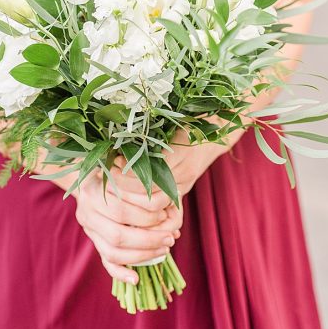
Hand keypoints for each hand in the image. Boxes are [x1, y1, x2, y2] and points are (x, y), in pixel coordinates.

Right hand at [73, 168, 181, 284]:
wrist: (90, 175)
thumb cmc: (119, 169)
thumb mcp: (127, 167)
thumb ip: (144, 180)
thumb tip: (175, 193)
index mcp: (95, 189)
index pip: (121, 209)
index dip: (146, 215)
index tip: (166, 213)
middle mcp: (87, 211)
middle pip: (118, 234)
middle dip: (149, 239)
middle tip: (170, 237)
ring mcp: (89, 229)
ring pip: (112, 252)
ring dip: (142, 255)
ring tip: (165, 249)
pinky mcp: (94, 241)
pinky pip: (105, 262)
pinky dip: (120, 272)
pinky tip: (136, 279)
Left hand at [111, 125, 245, 199]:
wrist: (217, 135)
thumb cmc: (191, 122)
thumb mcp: (172, 122)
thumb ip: (150, 132)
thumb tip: (117, 138)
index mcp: (183, 151)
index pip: (151, 170)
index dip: (129, 170)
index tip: (114, 160)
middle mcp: (185, 171)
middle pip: (151, 191)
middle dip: (126, 186)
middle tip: (110, 173)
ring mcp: (185, 184)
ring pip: (154, 203)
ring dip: (132, 199)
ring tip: (116, 185)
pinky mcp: (182, 192)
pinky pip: (160, 206)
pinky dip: (141, 204)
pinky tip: (127, 195)